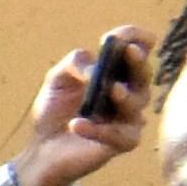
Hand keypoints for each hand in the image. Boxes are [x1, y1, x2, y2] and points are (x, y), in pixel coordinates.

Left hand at [2, 25, 155, 185]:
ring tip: (109, 89)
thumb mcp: (57, 80)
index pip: (138, 49)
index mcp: (117, 73)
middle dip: (138, 62)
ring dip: (125, 95)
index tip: (120, 36)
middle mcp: (129, 92)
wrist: (42, 149)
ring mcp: (129, 118)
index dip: (135, 38)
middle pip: (144, 74)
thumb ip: (73, 64)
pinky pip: (120, 135)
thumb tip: (93, 68)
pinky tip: (77, 124)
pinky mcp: (123, 142)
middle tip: (129, 52)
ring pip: (138, 103)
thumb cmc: (54, 112)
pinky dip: (98, 130)